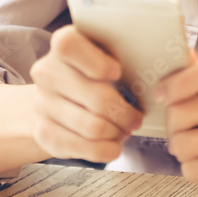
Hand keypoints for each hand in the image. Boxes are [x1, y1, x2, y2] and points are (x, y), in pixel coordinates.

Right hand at [29, 25, 143, 163]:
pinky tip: (112, 144)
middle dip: (125, 112)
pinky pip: (84, 148)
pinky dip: (106, 150)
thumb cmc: (88, 75)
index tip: (117, 72)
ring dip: (117, 132)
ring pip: (93, 127)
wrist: (53, 100)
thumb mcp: (101, 56)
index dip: (97, 62)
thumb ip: (119, 55)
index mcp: (63, 46)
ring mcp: (43, 104)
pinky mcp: (44, 132)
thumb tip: (154, 68)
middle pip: (96, 97)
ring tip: (124, 130)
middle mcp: (48, 73)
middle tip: (136, 117)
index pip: (70, 46)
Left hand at [157, 56, 197, 196]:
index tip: (161, 95)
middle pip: (182, 113)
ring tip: (195, 145)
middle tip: (182, 128)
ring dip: (180, 149)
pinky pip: (195, 169)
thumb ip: (193, 71)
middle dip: (171, 125)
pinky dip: (192, 168)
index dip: (176, 84)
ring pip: (184, 144)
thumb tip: (182, 53)